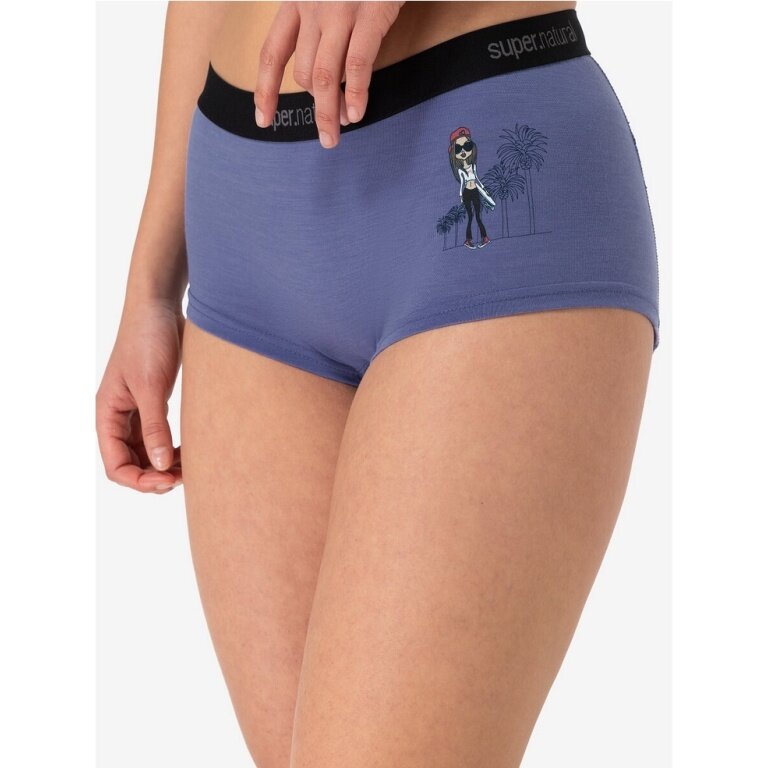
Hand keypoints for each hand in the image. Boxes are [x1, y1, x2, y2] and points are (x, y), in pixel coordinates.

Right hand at [96, 300, 183, 493]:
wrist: (160, 307)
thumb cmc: (148, 341)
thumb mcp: (152, 387)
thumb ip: (155, 427)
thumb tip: (161, 467)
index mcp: (107, 414)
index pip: (116, 465)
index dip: (140, 480)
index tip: (168, 481)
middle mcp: (118, 416)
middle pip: (131, 463)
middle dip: (155, 476)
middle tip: (185, 477)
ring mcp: (137, 410)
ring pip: (147, 453)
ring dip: (166, 465)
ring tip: (192, 466)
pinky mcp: (155, 402)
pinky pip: (160, 437)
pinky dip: (174, 448)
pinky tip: (193, 450)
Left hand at [254, 1, 405, 147]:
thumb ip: (318, 18)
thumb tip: (320, 70)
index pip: (272, 53)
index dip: (265, 90)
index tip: (263, 120)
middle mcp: (312, 5)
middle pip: (303, 71)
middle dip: (316, 107)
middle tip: (327, 134)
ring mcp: (341, 9)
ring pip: (324, 75)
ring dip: (329, 112)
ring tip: (335, 135)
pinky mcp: (371, 12)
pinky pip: (357, 64)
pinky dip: (355, 94)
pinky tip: (357, 113)